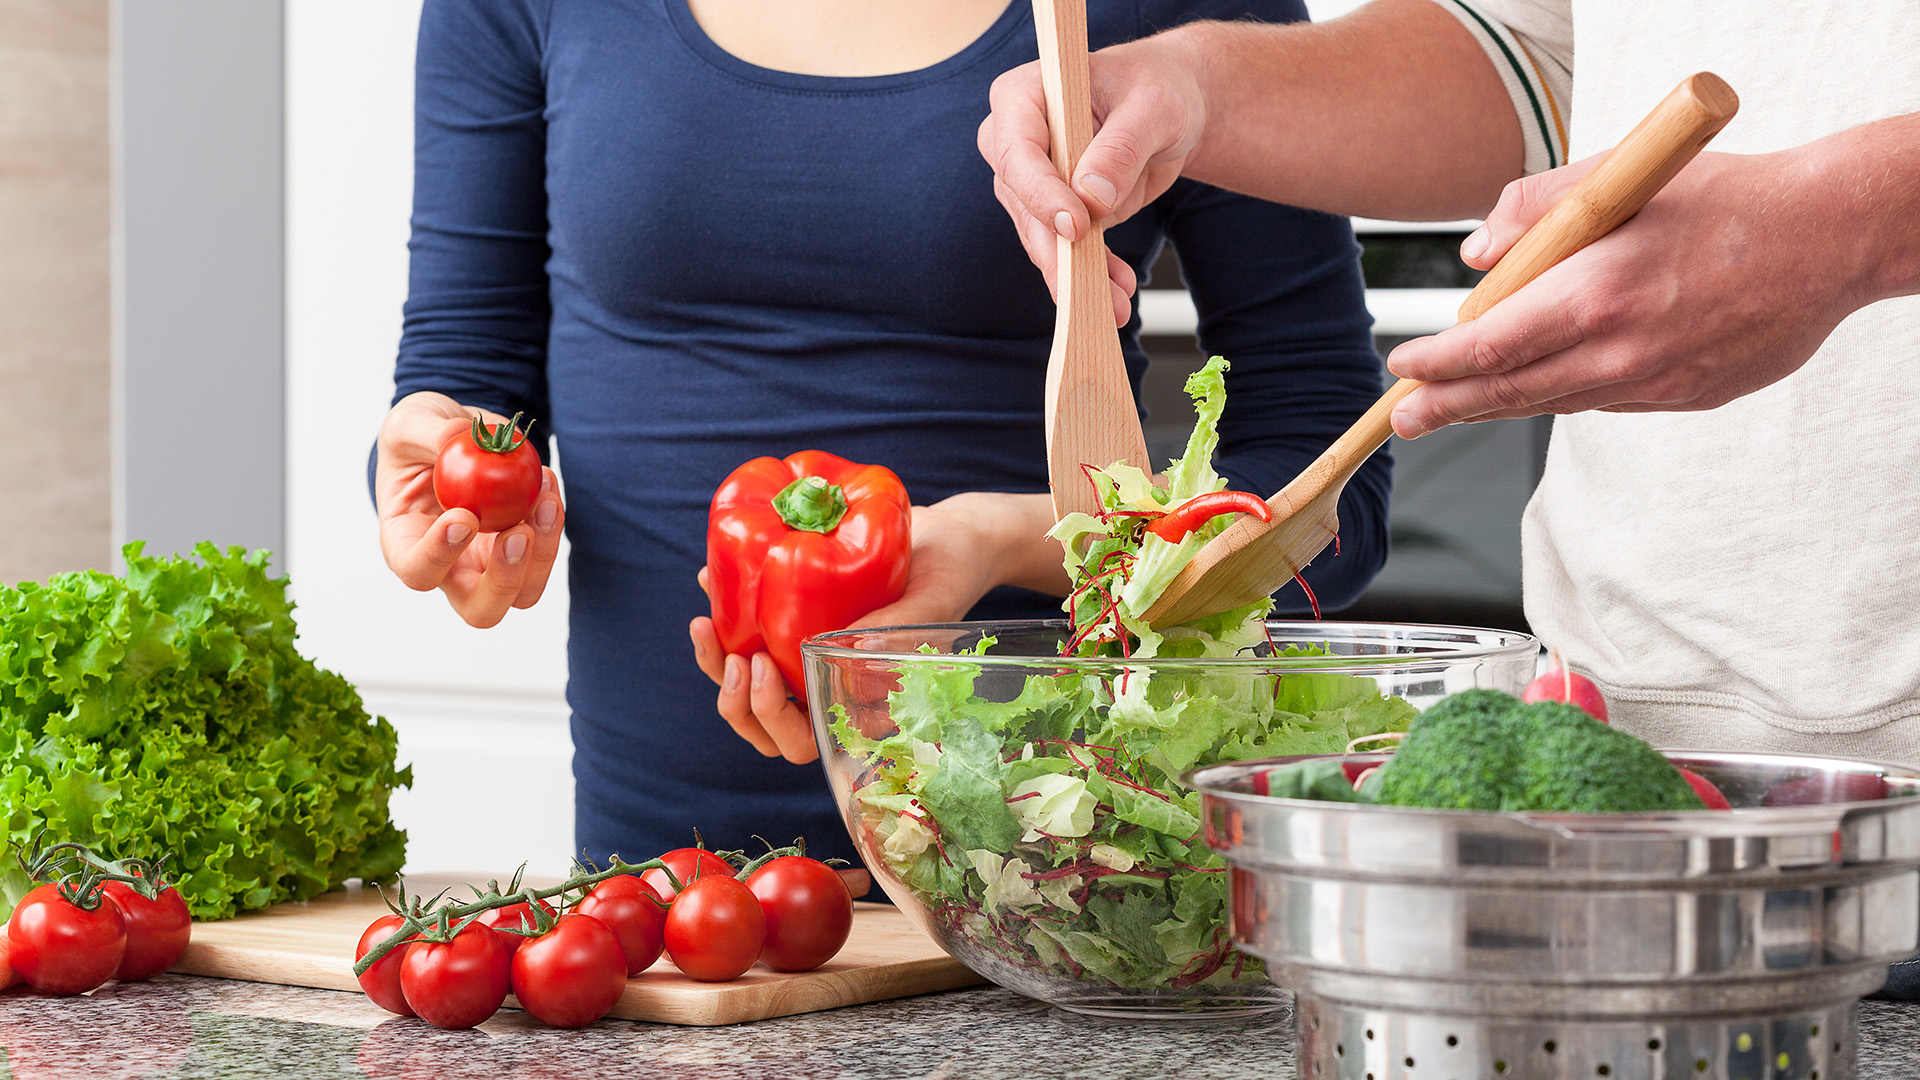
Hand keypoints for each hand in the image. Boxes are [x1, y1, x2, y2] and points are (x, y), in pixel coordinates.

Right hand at [376, 391, 564, 627]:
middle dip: (504, 580)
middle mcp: (450, 568)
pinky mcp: (523, 546)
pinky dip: (551, 522)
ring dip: (543, 552)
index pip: (419, 572)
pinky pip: (545, 551)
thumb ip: (427, 432)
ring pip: (525, 590)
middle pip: (481, 609)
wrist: (455, 437)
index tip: (463, 516)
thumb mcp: (409, 422)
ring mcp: (489, 563)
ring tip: (543, 496)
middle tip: (518, 533)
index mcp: (405, 545)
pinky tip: (547, 482)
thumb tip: (458, 437)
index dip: (440, 556)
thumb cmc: (418, 438)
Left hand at [690, 492, 1063, 763]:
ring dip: (714, 667)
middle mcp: (827, 689)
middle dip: (736, 703)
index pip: (805, 740)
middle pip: (765, 728)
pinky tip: (709, 580)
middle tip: (732, 658)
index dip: (773, 718)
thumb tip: (835, 646)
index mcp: (861, 704)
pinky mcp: (792, 623)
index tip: (762, 668)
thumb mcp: (929, 600)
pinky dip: (720, 616)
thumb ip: (892, 627)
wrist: (949, 536)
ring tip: (704, 625)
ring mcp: (806, 660)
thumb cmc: (949, 573)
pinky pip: (744, 637)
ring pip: (745, 692)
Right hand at [978, 35, 1203, 324]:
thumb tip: (1092, 197)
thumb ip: (1123, 147)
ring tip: (1113, 305)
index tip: (1075, 226)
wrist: (1171, 106)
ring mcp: (1031, 180)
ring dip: (1077, 275)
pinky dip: (1092, 274)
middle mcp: (1014, 139)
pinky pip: (1065, 250)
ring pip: (1041, 237)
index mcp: (1023, 96)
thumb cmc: (1159, 87)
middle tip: (1086, 291)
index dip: (1041, 192)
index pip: (1016, 150)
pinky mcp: (1054, 211)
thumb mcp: (1154, 107)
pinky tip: (1116, 291)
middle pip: (1023, 204)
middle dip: (1057, 252)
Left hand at [1384, 148, 1873, 434]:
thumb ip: (1534, 210)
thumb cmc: (1727, 199)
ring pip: (1554, 402)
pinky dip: (1565, 391)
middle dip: (1446, 407)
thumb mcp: (1619, 179)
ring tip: (1453, 408)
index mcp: (1596, 294)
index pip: (1488, 345)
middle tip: (1403, 419)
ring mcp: (1655, 381)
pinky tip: (1544, 382)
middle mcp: (1621, 350)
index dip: (1436, 364)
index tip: (1403, 367)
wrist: (1832, 237)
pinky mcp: (1684, 396)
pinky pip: (1603, 399)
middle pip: (1510, 392)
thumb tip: (1478, 253)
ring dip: (1499, 406)